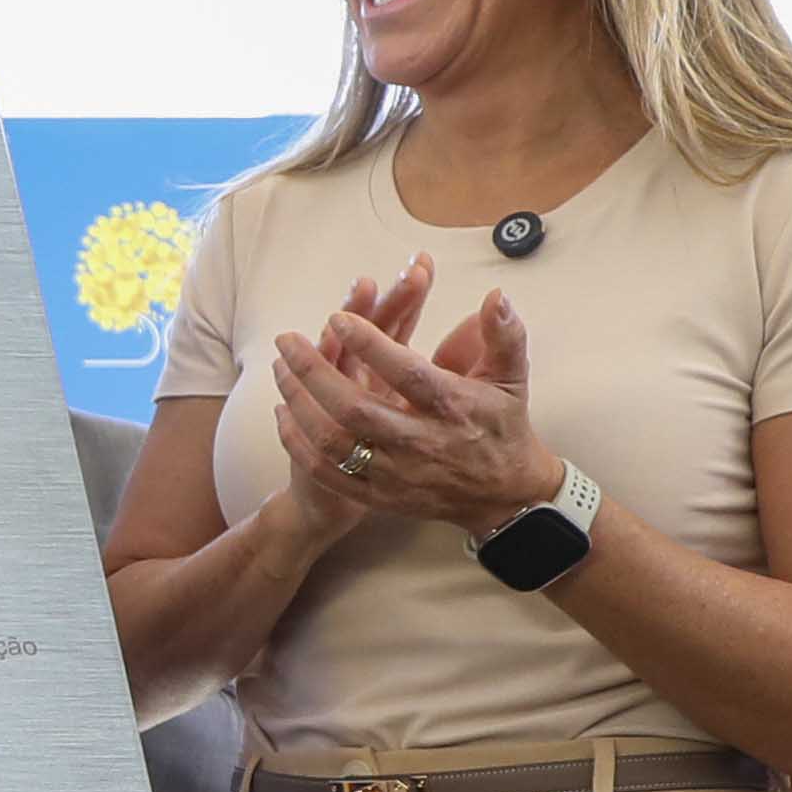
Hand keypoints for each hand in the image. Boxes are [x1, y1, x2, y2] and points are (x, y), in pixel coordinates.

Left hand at [284, 280, 559, 534]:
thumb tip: (496, 295)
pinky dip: (299, 444)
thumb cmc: (503, 426)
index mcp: (452, 406)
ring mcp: (396, 473)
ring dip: (299, 404)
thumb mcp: (511, 378)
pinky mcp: (379, 496)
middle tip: (287, 340)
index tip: (339, 317)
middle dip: (314, 372)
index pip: (406, 373)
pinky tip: (283, 415)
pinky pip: (328, 474)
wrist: (503, 496)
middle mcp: (421, 442)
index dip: (370, 345)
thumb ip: (504, 335)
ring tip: (280, 369)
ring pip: (334, 442)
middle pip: (356, 409)